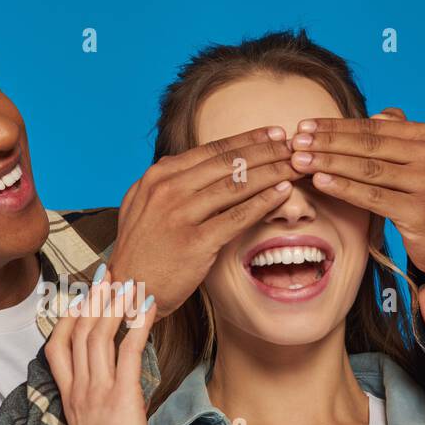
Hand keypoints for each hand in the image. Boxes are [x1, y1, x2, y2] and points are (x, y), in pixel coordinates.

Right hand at [45, 269, 159, 424]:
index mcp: (69, 398)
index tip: (83, 295)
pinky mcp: (122, 398)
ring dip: (114, 303)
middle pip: (79, 330)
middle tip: (108, 272)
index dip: (70, 315)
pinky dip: (138, 323)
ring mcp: (98, 392)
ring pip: (99, 334)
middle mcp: (79, 390)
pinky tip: (149, 306)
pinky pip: (128, 351)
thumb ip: (99, 408)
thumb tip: (118, 394)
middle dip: (94, 298)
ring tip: (128, 281)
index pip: (58, 346)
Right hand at [110, 127, 301, 315]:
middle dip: (267, 151)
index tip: (274, 134)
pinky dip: (263, 202)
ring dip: (272, 173)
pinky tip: (283, 193)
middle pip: (228, 162)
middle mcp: (167, 190)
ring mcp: (179, 216)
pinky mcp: (193, 243)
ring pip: (236, 185)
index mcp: (158, 176)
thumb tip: (195, 162)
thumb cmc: (142, 250)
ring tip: (296, 167)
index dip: (248, 139)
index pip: (211, 150)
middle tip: (295, 146)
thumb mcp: (144, 204)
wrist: (128, 290)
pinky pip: (236, 217)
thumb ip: (168, 182)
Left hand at [290, 107, 424, 312]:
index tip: (304, 126)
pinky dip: (343, 188)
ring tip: (299, 161)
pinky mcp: (419, 211)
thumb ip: (397, 133)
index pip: (373, 127)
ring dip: (329, 163)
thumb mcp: (414, 159)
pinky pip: (372, 197)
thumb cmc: (420, 195)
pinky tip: (320, 181)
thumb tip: (375, 113)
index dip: (336, 126)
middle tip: (295, 142)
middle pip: (368, 145)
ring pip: (368, 169)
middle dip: (327, 142)